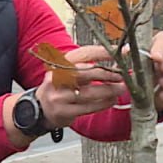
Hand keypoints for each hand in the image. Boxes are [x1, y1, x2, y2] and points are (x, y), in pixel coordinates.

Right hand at [5, 44, 127, 146]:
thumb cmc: (60, 88)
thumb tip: (119, 61)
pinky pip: (88, 107)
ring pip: (89, 92)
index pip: (86, 53)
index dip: (106, 52)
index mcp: (61, 63)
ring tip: (122, 89)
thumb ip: (89, 66)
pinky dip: (102, 104)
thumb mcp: (68, 72)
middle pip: (88, 72)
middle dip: (109, 73)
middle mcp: (58, 77)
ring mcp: (59, 95)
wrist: (38, 109)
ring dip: (109, 91)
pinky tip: (111, 101)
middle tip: (125, 75)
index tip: (124, 52)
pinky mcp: (63, 111)